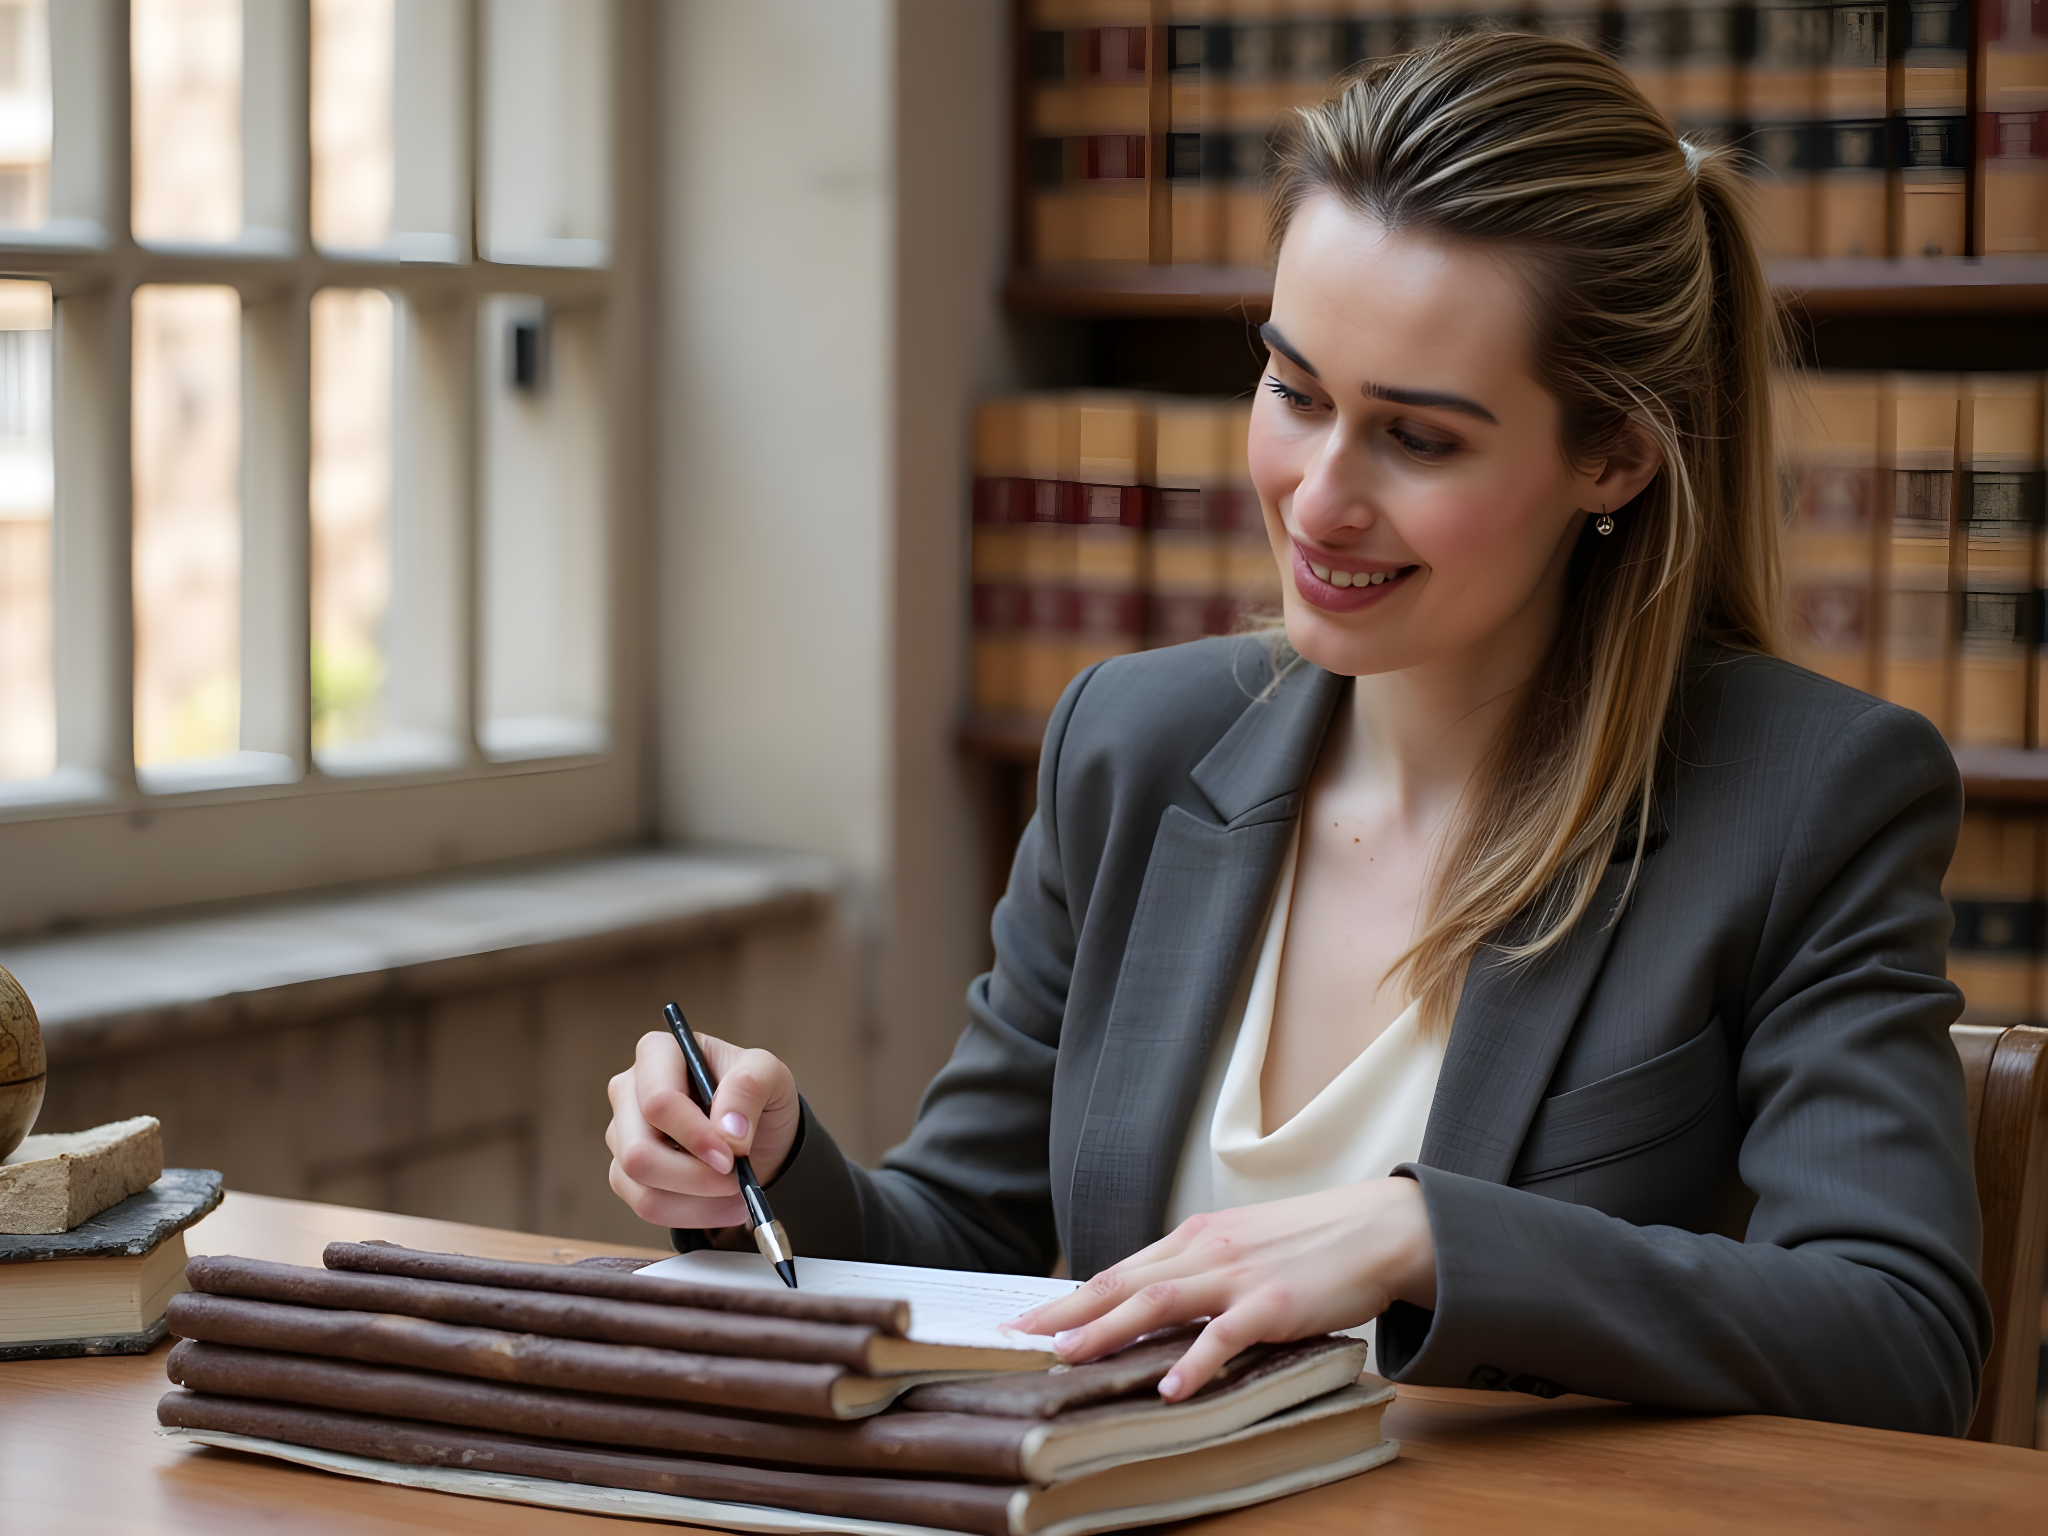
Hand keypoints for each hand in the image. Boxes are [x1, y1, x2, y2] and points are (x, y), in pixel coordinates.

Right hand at [606, 1030, 800, 1228]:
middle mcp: (629, 1091)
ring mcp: (623, 1134)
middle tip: (736, 1179)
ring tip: (737, 1194)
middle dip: (695, 1176)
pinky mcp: (626, 1173)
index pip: (658, 1102)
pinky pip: (647, 1206)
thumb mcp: (770, 1075)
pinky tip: (722, 1203)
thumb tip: (727, 1132)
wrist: (759, 1134)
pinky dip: (692, 1214)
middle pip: (639, 1152)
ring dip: (697, 1200)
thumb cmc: (756, 1095)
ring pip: (641, 1185)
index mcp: (658, 1053)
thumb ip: (750, 1087)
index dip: (694, 1135)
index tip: (732, 1155)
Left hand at [1008, 1177, 1436, 1400]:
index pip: (1116, 1271)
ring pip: (1159, 1301)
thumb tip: (1146, 1305)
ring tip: (1068, 1357)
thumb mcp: (1237, 1246)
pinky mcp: (1274, 1301)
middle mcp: (1205, 1249)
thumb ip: (1194, 1271)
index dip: (1067, 1297)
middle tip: (1017, 1338)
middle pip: (1122, 1283)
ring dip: (1108, 1330)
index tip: (1023, 1319)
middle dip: (1065, 1313)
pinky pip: (1226, 1334)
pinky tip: (1171, 1386)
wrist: (1374, 1226)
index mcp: (1192, 1237)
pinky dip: (1196, 1360)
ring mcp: (1238, 1275)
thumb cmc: (1306, 1242)